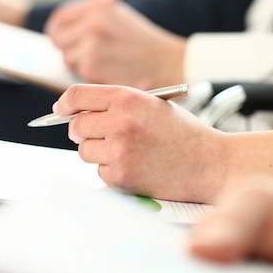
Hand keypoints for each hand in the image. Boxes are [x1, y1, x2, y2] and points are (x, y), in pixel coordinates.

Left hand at [45, 0, 186, 89]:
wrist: (167, 62)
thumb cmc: (144, 44)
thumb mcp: (118, 18)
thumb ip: (90, 20)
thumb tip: (61, 33)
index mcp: (99, 5)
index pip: (60, 18)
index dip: (59, 31)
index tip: (62, 40)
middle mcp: (92, 20)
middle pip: (57, 38)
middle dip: (66, 49)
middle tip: (78, 57)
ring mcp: (90, 42)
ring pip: (68, 57)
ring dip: (80, 64)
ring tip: (104, 64)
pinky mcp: (91, 64)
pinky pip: (79, 72)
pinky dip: (90, 75)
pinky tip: (109, 72)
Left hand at [55, 84, 227, 201]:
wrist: (211, 163)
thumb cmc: (183, 133)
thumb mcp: (152, 104)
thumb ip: (117, 104)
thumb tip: (74, 111)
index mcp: (127, 98)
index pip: (76, 95)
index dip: (65, 104)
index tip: (61, 110)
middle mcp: (120, 122)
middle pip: (76, 126)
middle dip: (84, 131)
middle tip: (101, 135)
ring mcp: (119, 151)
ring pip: (84, 150)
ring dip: (98, 152)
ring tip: (127, 151)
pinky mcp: (121, 177)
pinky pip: (99, 172)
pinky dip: (111, 171)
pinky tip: (136, 167)